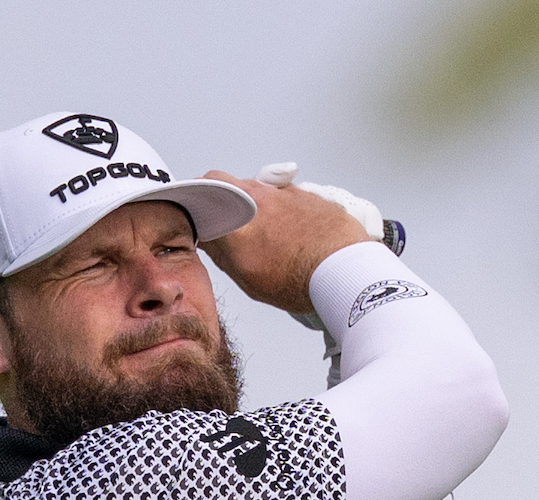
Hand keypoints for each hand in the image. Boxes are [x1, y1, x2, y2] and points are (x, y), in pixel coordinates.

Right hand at [198, 169, 372, 313]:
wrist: (345, 271)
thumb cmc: (302, 279)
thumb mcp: (249, 279)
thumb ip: (222, 253)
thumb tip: (208, 238)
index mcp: (236, 220)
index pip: (199, 192)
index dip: (193, 199)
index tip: (194, 212)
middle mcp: (257, 198)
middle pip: (223, 181)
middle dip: (217, 195)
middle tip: (222, 218)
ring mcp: (282, 191)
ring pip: (253, 184)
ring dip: (248, 199)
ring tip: (261, 230)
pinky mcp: (305, 192)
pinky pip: (281, 190)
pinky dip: (277, 204)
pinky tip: (286, 228)